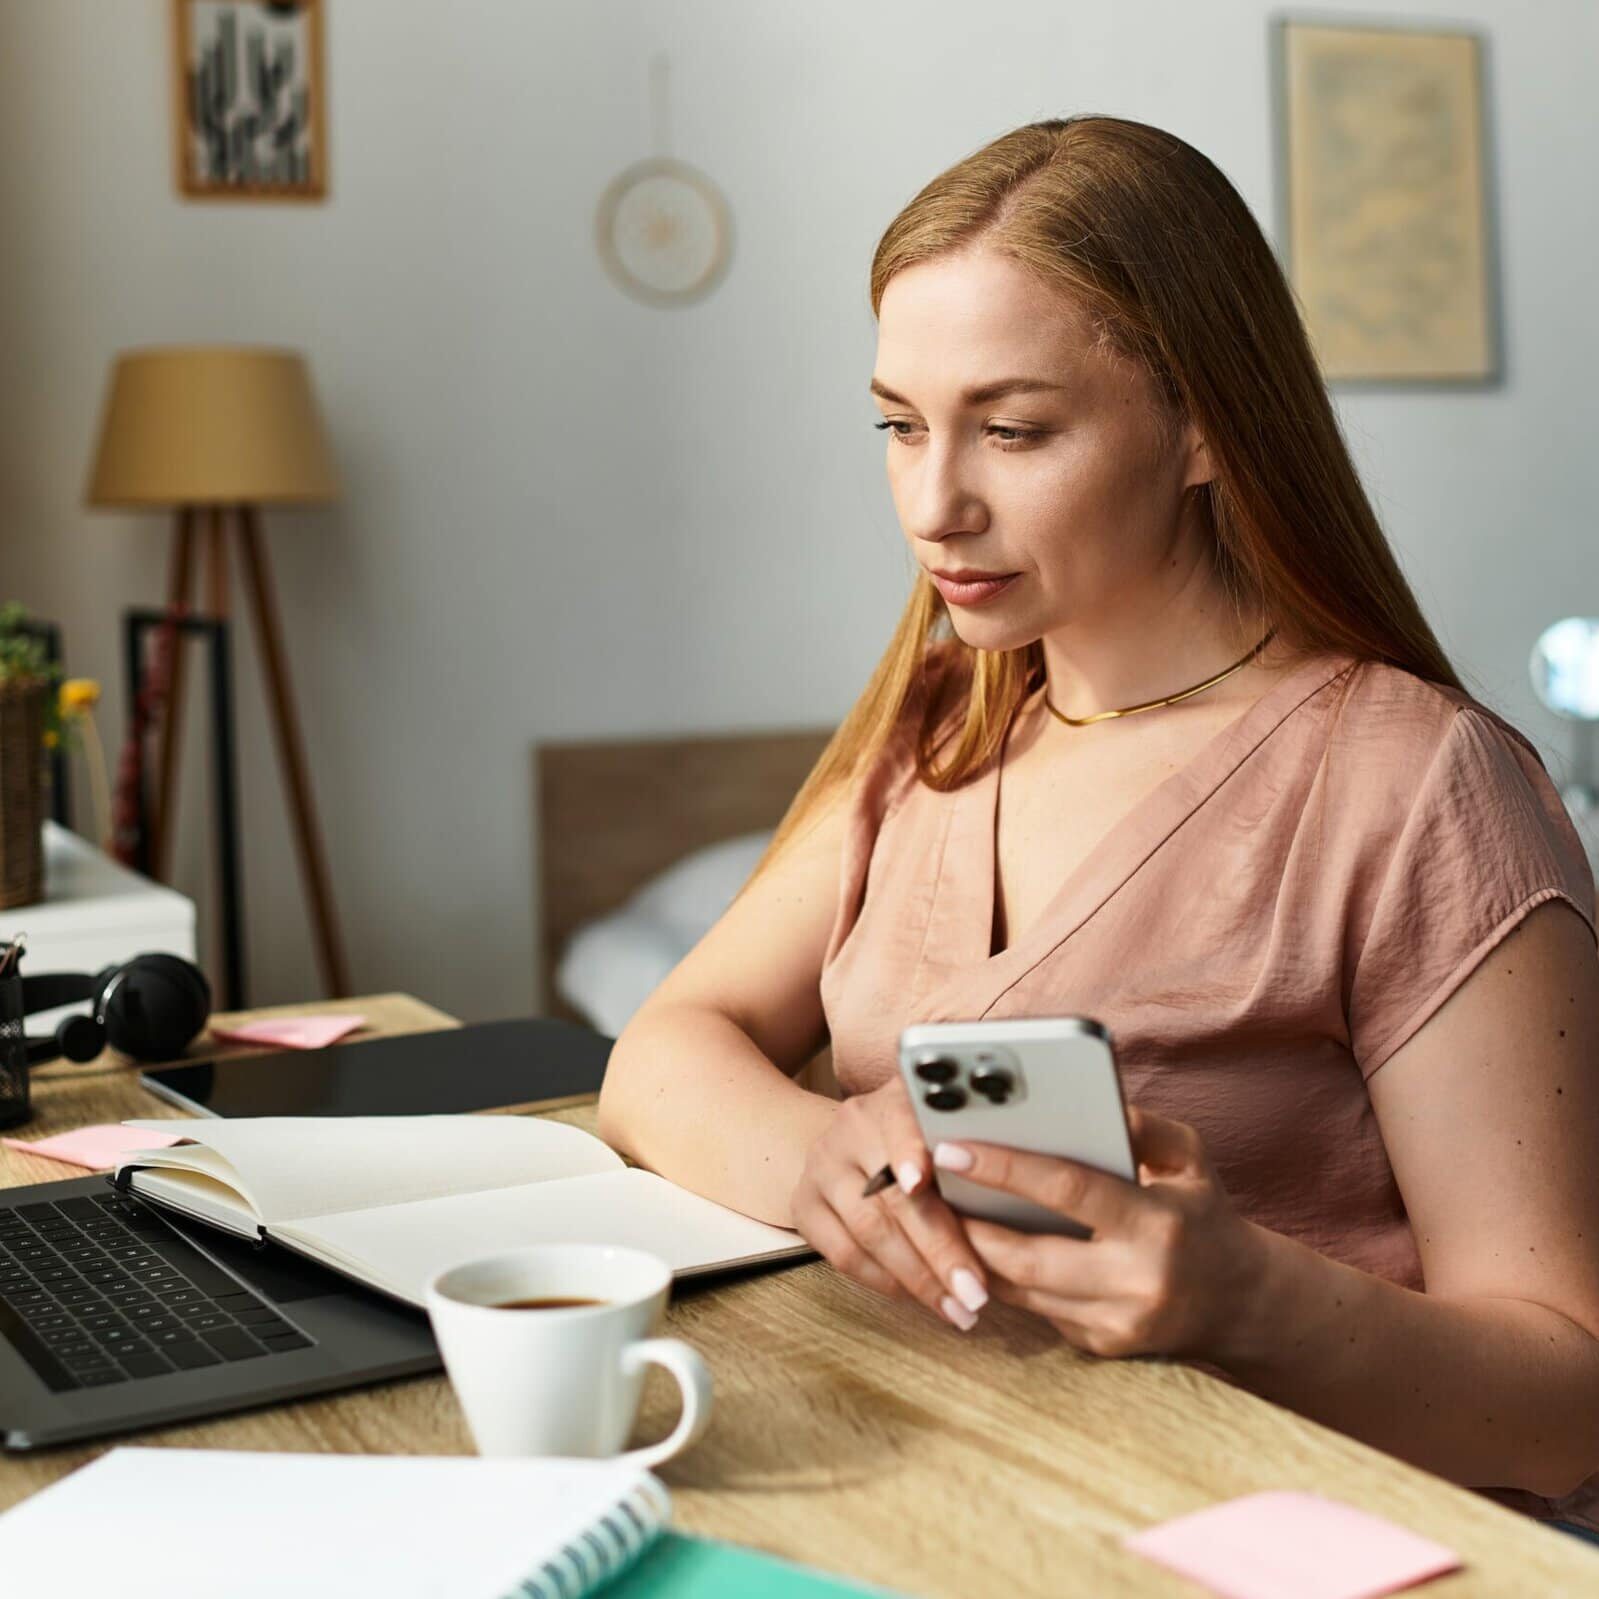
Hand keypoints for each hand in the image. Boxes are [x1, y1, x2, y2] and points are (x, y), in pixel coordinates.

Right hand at [790, 1076, 991, 1329]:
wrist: (855, 1141)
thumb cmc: (925, 1141)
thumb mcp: (948, 1127)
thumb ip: (977, 1140)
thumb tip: (1035, 1170)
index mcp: (892, 1100)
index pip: (898, 1123)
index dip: (908, 1151)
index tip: (922, 1179)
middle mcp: (850, 1128)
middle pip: (892, 1194)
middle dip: (939, 1250)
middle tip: (976, 1292)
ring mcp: (822, 1167)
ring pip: (867, 1231)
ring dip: (916, 1278)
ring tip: (957, 1309)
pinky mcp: (804, 1204)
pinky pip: (841, 1254)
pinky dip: (882, 1281)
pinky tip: (916, 1297)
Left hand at [936, 1105, 1262, 1358]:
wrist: (1241, 1303)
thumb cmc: (1202, 1213)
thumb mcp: (1188, 1158)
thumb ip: (1139, 1124)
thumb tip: (1079, 1099)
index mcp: (1157, 1223)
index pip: (1067, 1190)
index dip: (1004, 1167)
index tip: (951, 1148)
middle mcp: (1137, 1281)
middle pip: (1027, 1256)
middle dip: (968, 1223)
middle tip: (926, 1190)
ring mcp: (1116, 1324)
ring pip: (1020, 1291)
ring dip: (973, 1254)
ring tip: (939, 1214)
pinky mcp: (1100, 1348)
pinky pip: (1034, 1311)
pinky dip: (1002, 1278)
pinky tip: (977, 1247)